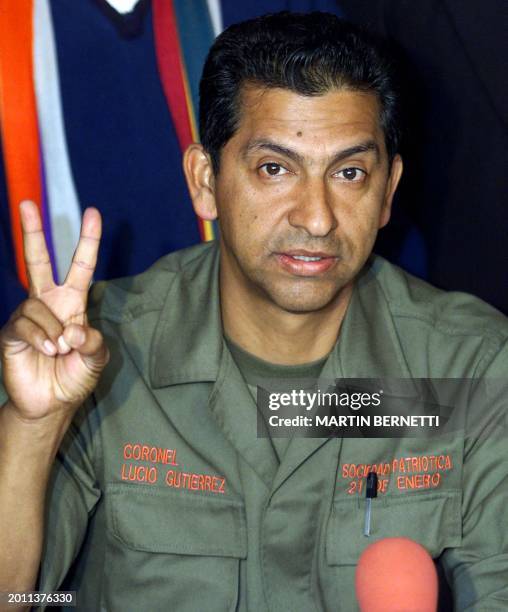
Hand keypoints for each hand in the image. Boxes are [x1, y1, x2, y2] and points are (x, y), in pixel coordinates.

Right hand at [0, 201, 108, 420]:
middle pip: (39, 260)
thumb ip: (94, 342)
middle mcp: (49, 303)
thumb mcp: (96, 358)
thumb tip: (73, 329)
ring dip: (54, 331)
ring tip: (59, 350)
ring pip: (37, 306)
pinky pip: (24, 324)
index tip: (93, 213)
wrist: (52, 403)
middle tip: (28, 203)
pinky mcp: (11, 332)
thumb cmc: (75, 376)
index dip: (87, 241)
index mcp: (73, 302)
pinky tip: (47, 350)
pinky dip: (40, 338)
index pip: (81, 265)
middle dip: (33, 232)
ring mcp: (28, 315)